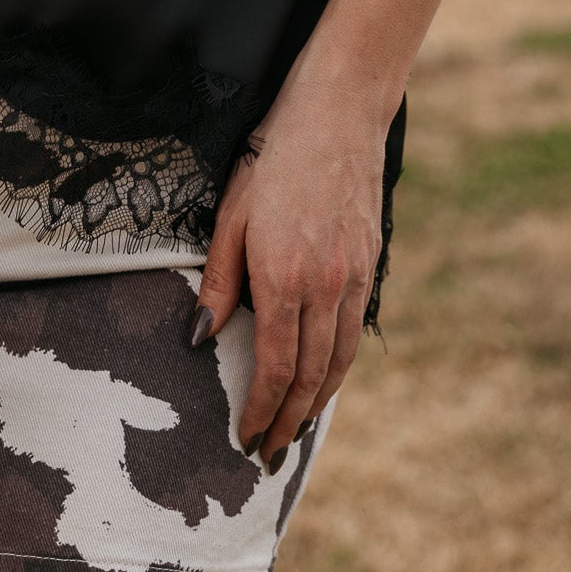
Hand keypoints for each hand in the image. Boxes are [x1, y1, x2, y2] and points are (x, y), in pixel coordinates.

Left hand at [187, 62, 388, 471]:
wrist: (335, 116)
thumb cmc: (270, 160)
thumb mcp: (229, 217)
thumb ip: (219, 282)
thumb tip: (200, 340)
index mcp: (284, 278)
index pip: (273, 367)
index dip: (261, 410)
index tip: (247, 439)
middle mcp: (326, 288)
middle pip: (310, 376)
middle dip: (289, 421)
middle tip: (270, 455)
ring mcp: (355, 278)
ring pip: (339, 361)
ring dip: (317, 403)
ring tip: (296, 430)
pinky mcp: (371, 265)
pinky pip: (353, 332)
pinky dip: (338, 366)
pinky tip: (322, 378)